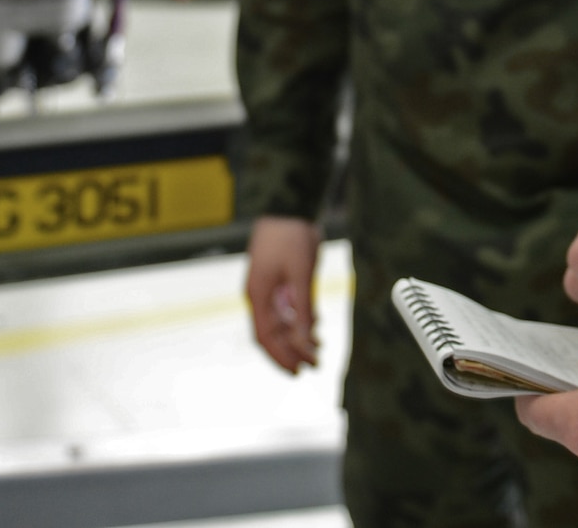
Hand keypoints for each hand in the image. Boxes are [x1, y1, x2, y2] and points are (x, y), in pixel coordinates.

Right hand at [244, 215, 322, 371]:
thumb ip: (303, 307)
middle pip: (273, 333)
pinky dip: (299, 320)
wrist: (287, 207)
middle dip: (292, 351)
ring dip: (297, 337)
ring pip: (281, 322)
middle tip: (315, 364)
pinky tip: (314, 326)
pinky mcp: (278, 280)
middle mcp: (260, 295)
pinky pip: (286, 308)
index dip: (281, 356)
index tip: (298, 371)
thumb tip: (305, 339)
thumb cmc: (291, 236)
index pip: (266, 337)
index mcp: (259, 295)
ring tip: (318, 348)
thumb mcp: (301, 273)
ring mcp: (268, 288)